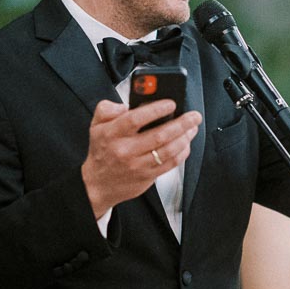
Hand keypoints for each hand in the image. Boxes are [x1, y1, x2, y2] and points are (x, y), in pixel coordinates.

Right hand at [81, 99, 201, 217]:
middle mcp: (125, 150)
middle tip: (194, 116)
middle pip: (159, 135)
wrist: (98, 184)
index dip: (156, 110)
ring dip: (185, 138)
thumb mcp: (95, 125)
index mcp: (112, 134)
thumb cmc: (101, 151)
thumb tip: (125, 105)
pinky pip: (170, 164)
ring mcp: (137, 165)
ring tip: (192, 128)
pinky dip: (182, 153)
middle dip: (181, 124)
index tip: (171, 104)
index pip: (135, 119)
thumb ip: (107, 108)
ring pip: (168, 151)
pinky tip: (186, 144)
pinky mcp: (147, 177)